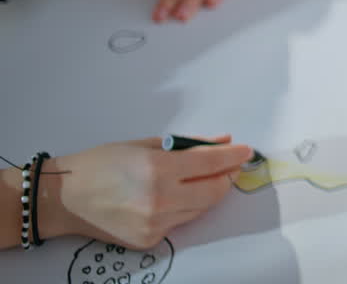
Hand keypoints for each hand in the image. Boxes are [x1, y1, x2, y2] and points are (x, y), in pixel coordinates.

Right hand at [45, 137, 251, 248]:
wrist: (63, 199)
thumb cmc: (101, 164)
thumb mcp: (145, 145)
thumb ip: (188, 145)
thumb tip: (223, 141)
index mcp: (158, 169)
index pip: (211, 163)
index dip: (234, 155)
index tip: (246, 150)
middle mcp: (160, 199)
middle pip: (215, 191)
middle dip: (227, 176)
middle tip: (229, 165)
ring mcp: (156, 224)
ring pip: (201, 208)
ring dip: (208, 192)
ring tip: (200, 178)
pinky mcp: (150, 240)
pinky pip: (181, 221)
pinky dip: (185, 207)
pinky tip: (173, 195)